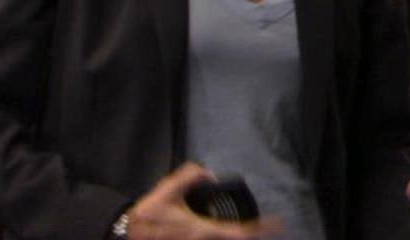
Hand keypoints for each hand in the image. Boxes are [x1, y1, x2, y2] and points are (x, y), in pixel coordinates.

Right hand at [123, 163, 281, 239]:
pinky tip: (238, 231)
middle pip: (236, 239)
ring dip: (243, 234)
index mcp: (201, 229)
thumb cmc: (150, 213)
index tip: (277, 224)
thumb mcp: (168, 188)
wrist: (132, 233)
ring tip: (262, 228)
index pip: (236, 232)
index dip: (259, 229)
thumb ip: (190, 175)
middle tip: (277, 227)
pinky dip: (229, 235)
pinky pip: (217, 239)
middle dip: (257, 233)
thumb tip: (211, 174)